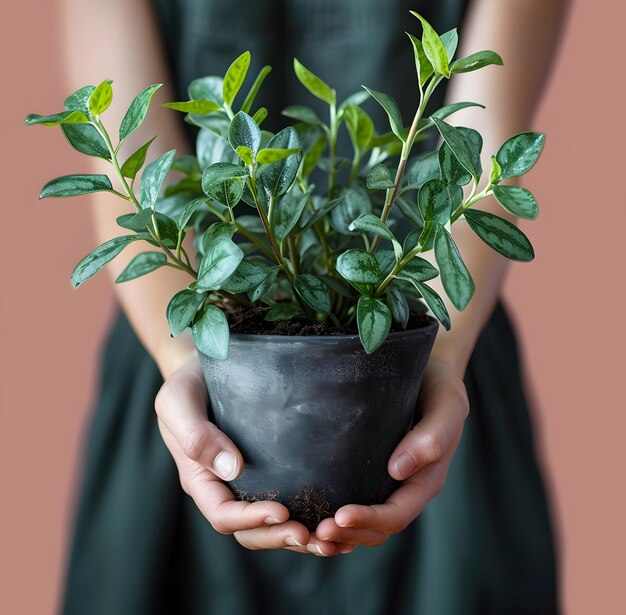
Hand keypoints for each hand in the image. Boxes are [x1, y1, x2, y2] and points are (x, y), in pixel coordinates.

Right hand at [155, 355, 348, 554]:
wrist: (203, 369)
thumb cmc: (188, 384)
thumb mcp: (178, 403)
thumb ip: (195, 435)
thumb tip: (232, 468)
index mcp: (201, 479)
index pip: (224, 515)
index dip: (252, 519)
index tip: (283, 512)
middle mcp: (224, 488)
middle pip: (250, 530)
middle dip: (281, 537)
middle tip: (315, 536)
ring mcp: (247, 482)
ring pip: (271, 524)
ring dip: (300, 537)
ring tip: (334, 540)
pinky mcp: (269, 470)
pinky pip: (288, 500)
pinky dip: (310, 517)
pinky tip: (338, 519)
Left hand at [315, 356, 469, 547]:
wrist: (428, 370)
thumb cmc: (439, 385)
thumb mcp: (448, 405)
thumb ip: (433, 436)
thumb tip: (397, 470)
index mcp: (426, 479)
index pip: (397, 514)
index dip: (369, 520)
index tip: (340, 516)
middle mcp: (406, 486)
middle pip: (378, 528)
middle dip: (348, 534)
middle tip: (314, 533)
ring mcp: (388, 482)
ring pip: (364, 524)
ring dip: (339, 534)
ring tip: (309, 533)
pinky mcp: (369, 470)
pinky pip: (353, 503)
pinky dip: (336, 521)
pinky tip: (311, 520)